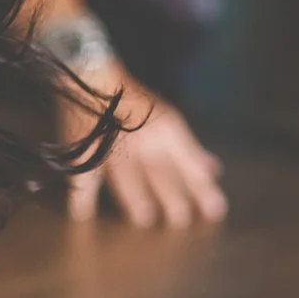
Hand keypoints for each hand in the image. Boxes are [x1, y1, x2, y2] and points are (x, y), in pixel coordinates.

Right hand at [67, 76, 226, 228]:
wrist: (93, 77)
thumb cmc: (134, 102)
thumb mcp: (169, 121)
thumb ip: (190, 150)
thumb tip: (213, 172)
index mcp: (166, 131)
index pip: (189, 164)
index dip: (203, 189)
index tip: (215, 211)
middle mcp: (142, 140)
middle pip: (161, 174)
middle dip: (173, 198)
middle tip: (180, 220)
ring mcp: (113, 147)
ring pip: (128, 176)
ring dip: (136, 200)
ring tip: (144, 219)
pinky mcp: (86, 152)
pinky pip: (85, 177)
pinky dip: (82, 198)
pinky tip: (83, 215)